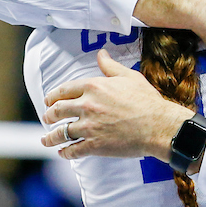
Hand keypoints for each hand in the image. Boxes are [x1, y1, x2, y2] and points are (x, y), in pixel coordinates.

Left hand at [42, 50, 193, 161]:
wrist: (159, 125)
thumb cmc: (147, 100)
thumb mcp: (130, 77)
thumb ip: (111, 66)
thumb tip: (101, 54)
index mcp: (93, 86)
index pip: (63, 90)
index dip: (53, 96)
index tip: (49, 101)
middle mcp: (87, 106)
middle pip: (57, 111)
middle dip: (49, 115)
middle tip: (48, 118)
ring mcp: (89, 127)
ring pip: (60, 133)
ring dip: (50, 137)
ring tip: (46, 139)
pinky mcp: (94, 145)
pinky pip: (72, 150)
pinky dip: (65, 152)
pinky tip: (63, 152)